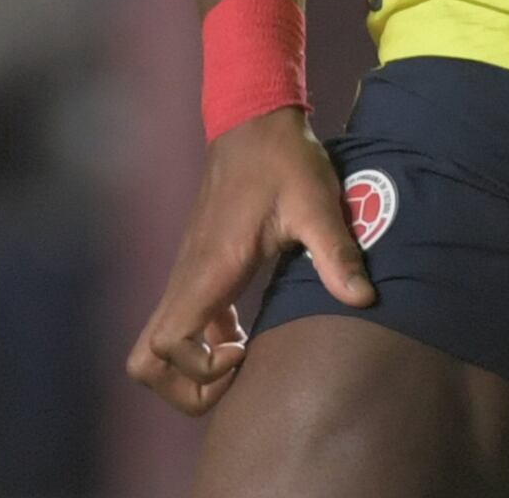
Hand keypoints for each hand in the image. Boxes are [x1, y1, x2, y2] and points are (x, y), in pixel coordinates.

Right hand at [124, 111, 375, 414]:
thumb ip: (337, 253)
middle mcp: (186, 279)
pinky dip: (204, 345)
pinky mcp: (198, 271)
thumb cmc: (284, 161)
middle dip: (184, 387)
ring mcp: (187, 277)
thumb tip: (364, 299)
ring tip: (245, 356)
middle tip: (237, 370)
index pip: (163, 347)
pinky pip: (182, 326)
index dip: (197, 369)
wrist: (255, 122)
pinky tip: (245, 336)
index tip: (244, 351)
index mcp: (208, 271)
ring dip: (193, 367)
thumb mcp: (317, 204)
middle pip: (145, 361)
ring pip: (157, 347)